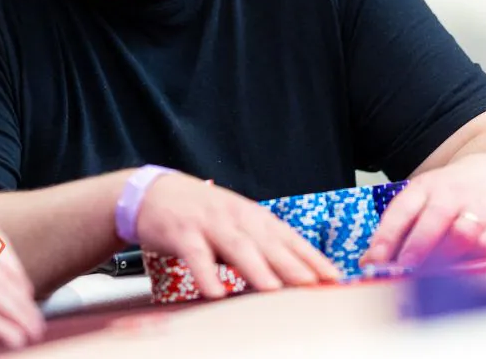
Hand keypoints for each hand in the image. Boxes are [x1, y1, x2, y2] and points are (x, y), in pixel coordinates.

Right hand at [136, 173, 340, 297]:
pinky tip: (215, 292)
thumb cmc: (201, 213)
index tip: (332, 276)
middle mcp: (236, 217)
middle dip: (293, 264)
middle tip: (314, 284)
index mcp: (252, 216)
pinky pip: (196, 255)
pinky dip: (205, 273)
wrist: (153, 193)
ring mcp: (209, 224)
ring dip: (256, 268)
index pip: (289, 238)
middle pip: (269, 242)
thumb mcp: (235, 224)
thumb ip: (261, 246)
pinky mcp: (182, 233)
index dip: (311, 257)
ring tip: (273, 288)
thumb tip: (294, 274)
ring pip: (237, 247)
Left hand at [360, 154, 485, 268]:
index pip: (402, 210)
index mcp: (424, 188)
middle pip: (434, 219)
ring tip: (431, 277)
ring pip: (463, 234)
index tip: (374, 259)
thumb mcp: (421, 199)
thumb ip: (396, 230)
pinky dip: (474, 262)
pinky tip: (461, 273)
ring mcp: (477, 210)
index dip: (387, 236)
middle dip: (418, 246)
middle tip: (404, 268)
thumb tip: (368, 262)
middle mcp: (451, 196)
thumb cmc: (451, 194)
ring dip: (446, 257)